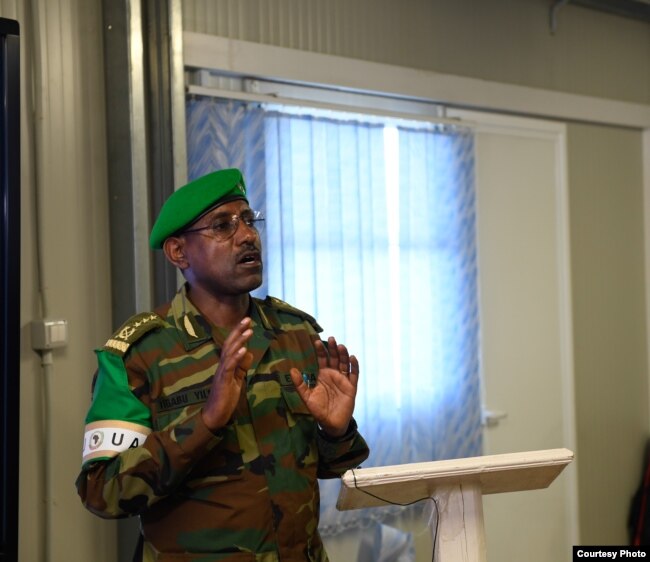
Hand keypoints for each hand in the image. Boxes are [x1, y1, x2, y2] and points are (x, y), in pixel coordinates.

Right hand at [201, 317, 253, 431]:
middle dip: (238, 331)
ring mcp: (221, 372)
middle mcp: (222, 365)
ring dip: (239, 341)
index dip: (239, 333)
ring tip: (249, 331)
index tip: (247, 322)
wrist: (215, 416)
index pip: (232, 345)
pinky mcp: (223, 381)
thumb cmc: (225, 398)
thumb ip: (242, 367)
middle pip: (229, 344)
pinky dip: (236, 357)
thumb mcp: (237, 380)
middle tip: (247, 318)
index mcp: (226, 365)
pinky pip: (229, 367)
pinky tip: (244, 349)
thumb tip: (249, 352)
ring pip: (229, 353)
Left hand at [290, 337, 358, 437]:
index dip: (320, 351)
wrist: (331, 424)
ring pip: (345, 364)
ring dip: (343, 354)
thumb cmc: (318, 410)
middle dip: (333, 348)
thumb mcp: (307, 397)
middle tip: (331, 339)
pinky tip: (352, 358)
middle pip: (334, 358)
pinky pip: (354, 375)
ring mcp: (343, 380)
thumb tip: (292, 370)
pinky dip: (354, 366)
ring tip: (341, 346)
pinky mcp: (351, 387)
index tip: (316, 341)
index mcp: (323, 375)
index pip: (322, 359)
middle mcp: (334, 375)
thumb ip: (300, 384)